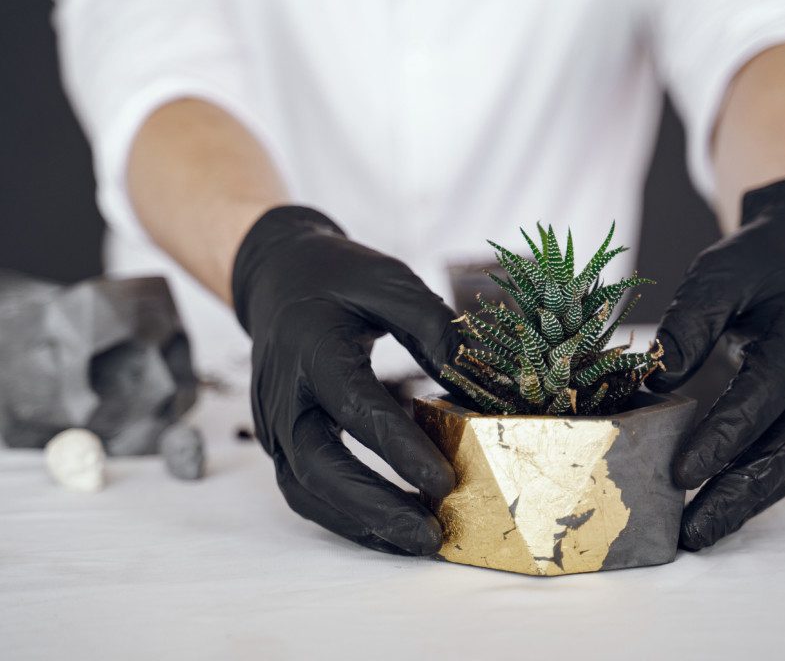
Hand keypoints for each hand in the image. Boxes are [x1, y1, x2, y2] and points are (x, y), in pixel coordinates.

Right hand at [232, 206, 458, 554]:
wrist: (278, 278)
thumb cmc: (339, 277)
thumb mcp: (390, 282)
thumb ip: (434, 329)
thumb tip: (479, 386)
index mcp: (311, 345)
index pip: (355, 406)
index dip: (400, 450)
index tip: (445, 483)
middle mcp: (282, 390)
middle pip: (319, 466)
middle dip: (375, 507)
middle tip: (431, 535)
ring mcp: (272, 419)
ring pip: (305, 489)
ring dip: (360, 522)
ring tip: (416, 541)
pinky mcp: (275, 437)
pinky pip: (304, 487)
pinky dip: (343, 514)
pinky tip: (385, 526)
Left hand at [647, 178, 784, 549]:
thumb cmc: (757, 266)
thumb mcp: (719, 276)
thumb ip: (689, 323)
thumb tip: (657, 382)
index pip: (761, 398)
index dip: (722, 439)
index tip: (681, 474)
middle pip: (781, 451)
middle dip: (734, 496)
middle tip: (690, 533)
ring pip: (784, 468)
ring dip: (742, 505)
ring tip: (696, 535)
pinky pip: (782, 462)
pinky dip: (750, 491)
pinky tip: (715, 511)